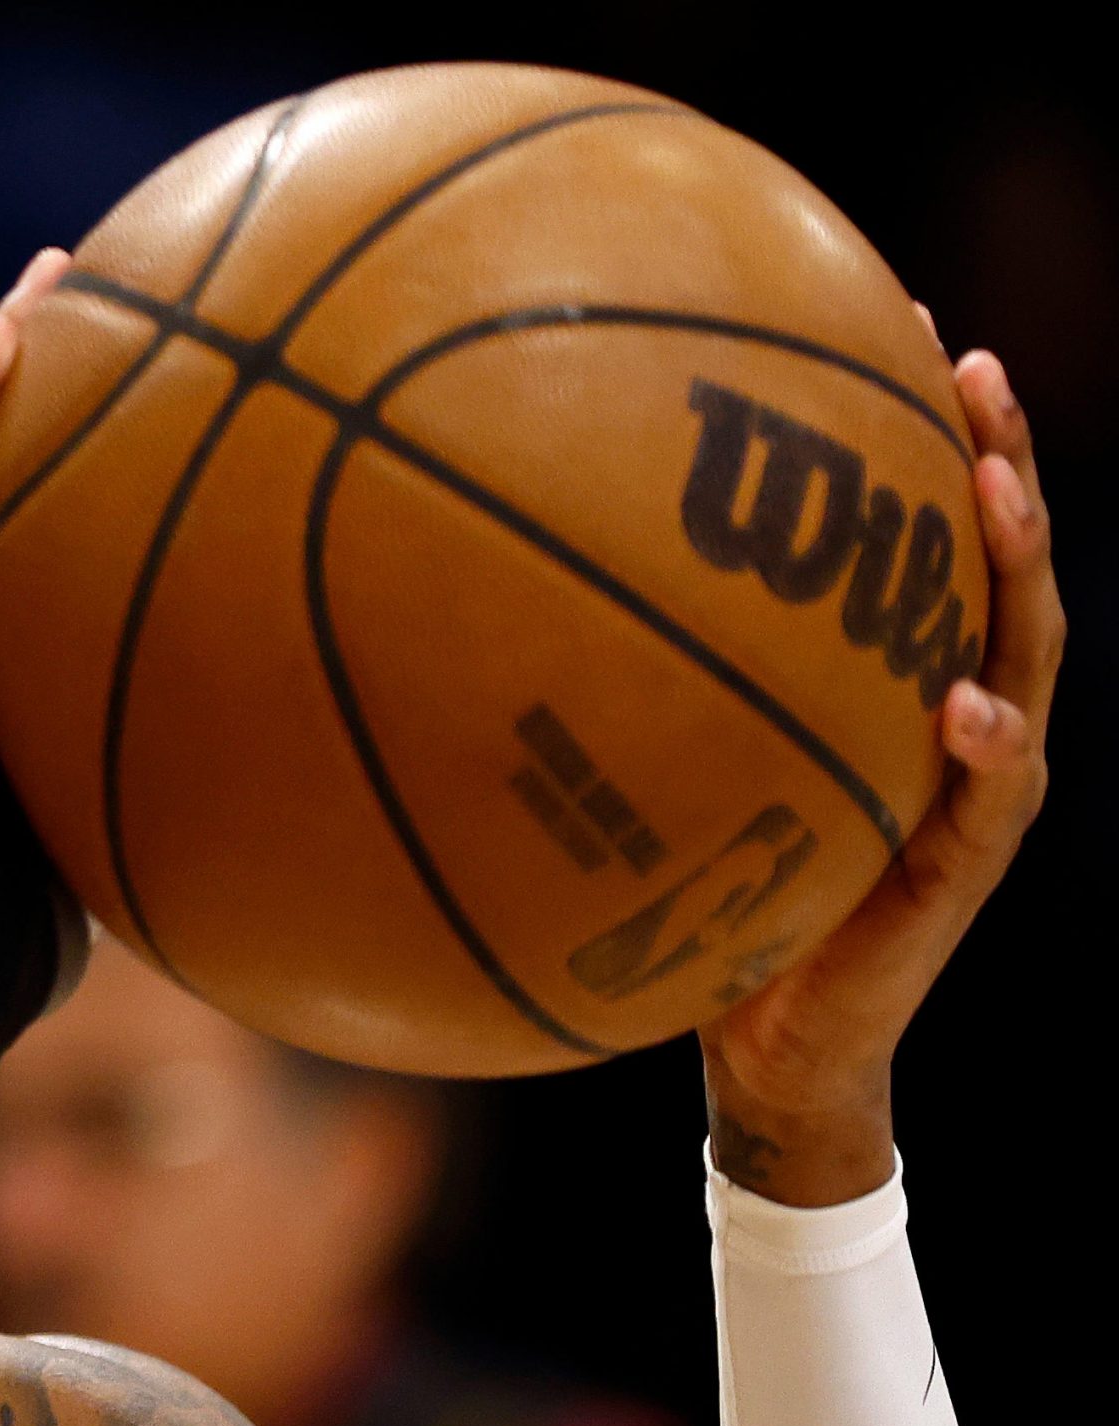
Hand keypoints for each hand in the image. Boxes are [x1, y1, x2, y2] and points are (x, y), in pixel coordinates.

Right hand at [0, 247, 79, 1131]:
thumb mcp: (99, 812)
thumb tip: (275, 760)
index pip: (24, 526)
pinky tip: (1, 338)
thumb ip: (147, 754)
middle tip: (107, 286)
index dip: (76, 445)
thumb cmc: (15, 913)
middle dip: (42, 373)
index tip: (152, 378)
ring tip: (53, 272)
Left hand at [697, 328, 1062, 1204]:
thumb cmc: (708, 892)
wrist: (767, 1039)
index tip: (889, 310)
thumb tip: (475, 581)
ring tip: (993, 489)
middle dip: (992, 453)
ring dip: (1016, 567)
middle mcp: (945, 707)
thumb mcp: (660, 768)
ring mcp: (972, 786)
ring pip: (1025, 654)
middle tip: (965, 361)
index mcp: (882, 671)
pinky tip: (964, 707)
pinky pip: (990, 800)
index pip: (913, 527)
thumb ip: (622, 685)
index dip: (912, 421)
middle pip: (992, 559)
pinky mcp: (961, 868)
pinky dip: (986, 748)